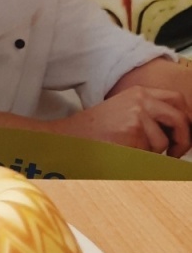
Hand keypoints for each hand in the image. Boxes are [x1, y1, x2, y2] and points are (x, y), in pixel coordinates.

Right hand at [53, 87, 191, 157]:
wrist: (71, 137)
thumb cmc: (96, 129)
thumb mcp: (125, 111)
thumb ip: (150, 114)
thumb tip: (179, 130)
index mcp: (139, 93)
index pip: (177, 100)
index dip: (185, 118)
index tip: (183, 133)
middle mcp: (140, 101)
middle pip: (179, 119)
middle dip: (183, 139)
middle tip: (175, 152)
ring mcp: (137, 116)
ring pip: (163, 142)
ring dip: (153, 153)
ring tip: (131, 150)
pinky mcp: (132, 134)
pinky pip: (150, 153)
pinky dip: (141, 159)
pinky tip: (124, 152)